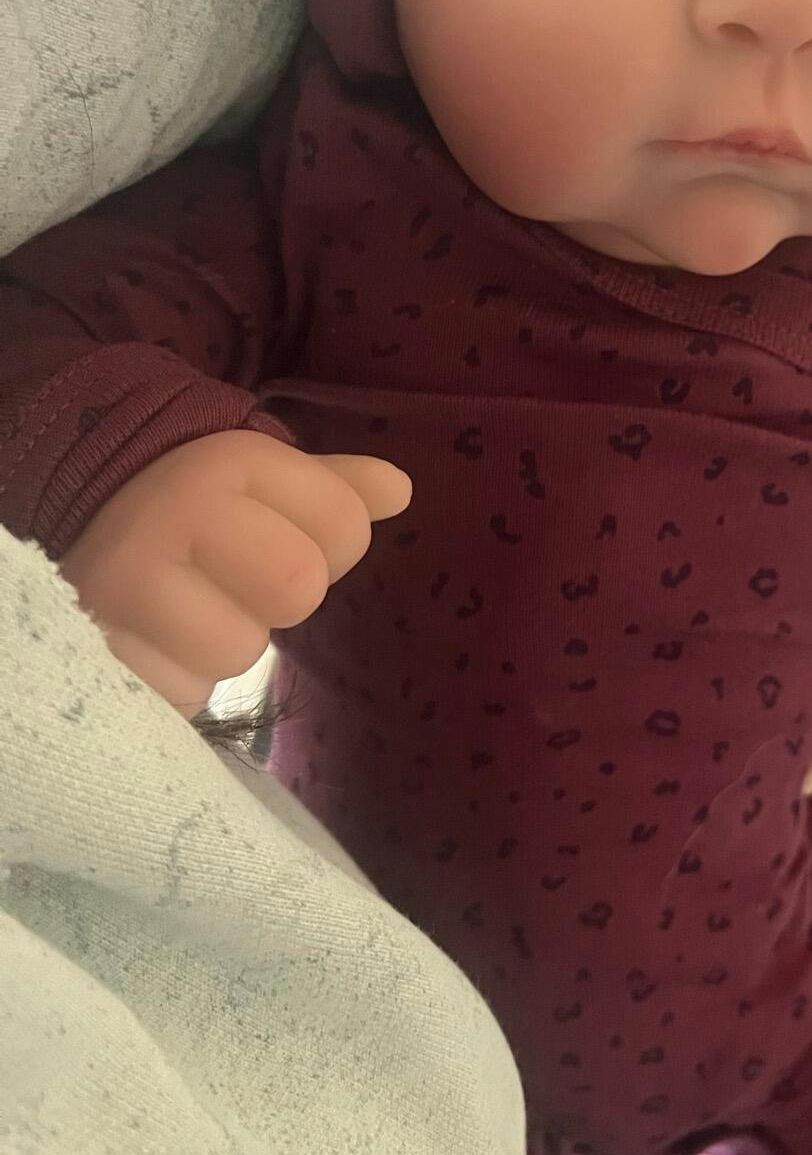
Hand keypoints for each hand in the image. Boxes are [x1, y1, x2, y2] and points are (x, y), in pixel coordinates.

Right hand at [60, 429, 411, 714]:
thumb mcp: (252, 475)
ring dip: (221, 640)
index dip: (328, 540)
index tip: (274, 530)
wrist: (67, 514)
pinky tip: (149, 638)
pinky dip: (178, 676)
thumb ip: (331, 487)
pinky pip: (183, 692)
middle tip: (227, 576)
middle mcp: (173, 513)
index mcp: (226, 462)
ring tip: (182, 607)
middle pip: (299, 589)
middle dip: (275, 594)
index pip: (345, 526)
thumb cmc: (181, 500)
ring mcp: (126, 585)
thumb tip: (401, 491)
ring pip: (241, 652)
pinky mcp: (97, 651)